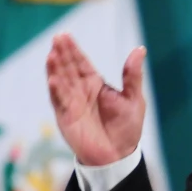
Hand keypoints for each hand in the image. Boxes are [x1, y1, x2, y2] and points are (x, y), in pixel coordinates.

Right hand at [46, 33, 146, 165]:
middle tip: (57, 37)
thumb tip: (140, 49)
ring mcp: (72, 104)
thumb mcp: (134, 98)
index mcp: (96, 85)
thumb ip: (133, 75)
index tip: (65, 35)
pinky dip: (56, 90)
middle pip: (69, 68)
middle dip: (63, 54)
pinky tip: (53, 79)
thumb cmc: (127, 127)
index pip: (82, 63)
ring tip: (52, 54)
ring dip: (55, 69)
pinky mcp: (66, 117)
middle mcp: (81, 91)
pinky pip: (60, 102)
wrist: (119, 155)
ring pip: (61, 82)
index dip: (74, 50)